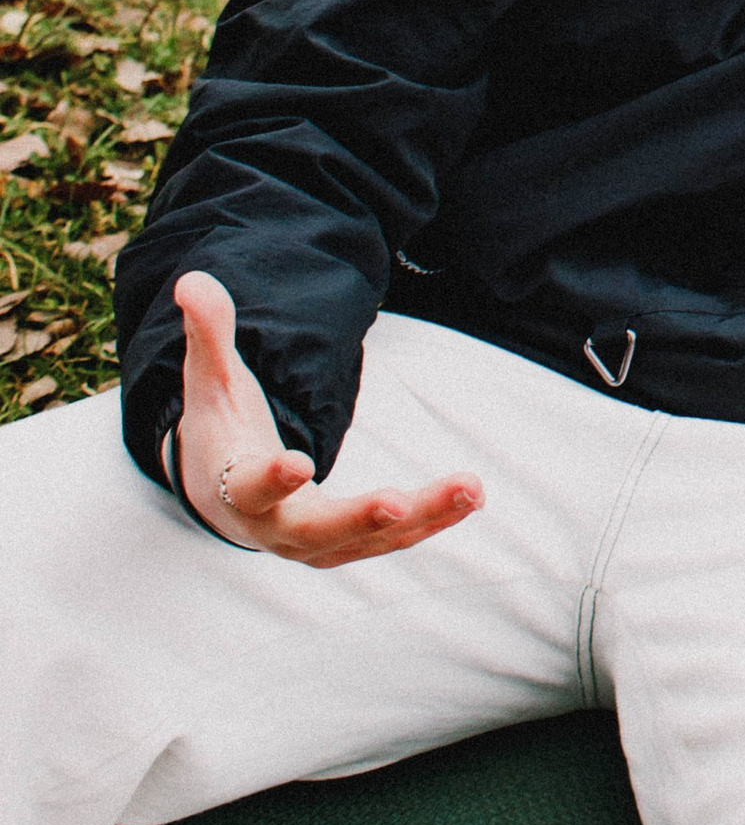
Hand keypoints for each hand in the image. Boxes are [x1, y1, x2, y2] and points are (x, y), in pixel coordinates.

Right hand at [172, 271, 482, 567]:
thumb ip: (210, 332)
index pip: (251, 486)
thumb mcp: (210, 379)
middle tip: (401, 502)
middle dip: (360, 517)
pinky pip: (392, 539)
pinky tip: (471, 499)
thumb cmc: (222, 427)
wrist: (221, 492)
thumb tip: (192, 280)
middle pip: (318, 530)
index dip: (272, 478)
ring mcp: (313, 543)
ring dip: (422, 518)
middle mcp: (274, 527)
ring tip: (472, 488)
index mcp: (236, 486)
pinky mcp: (345, 544)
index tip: (296, 464)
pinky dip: (431, 522)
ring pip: (369, 540)